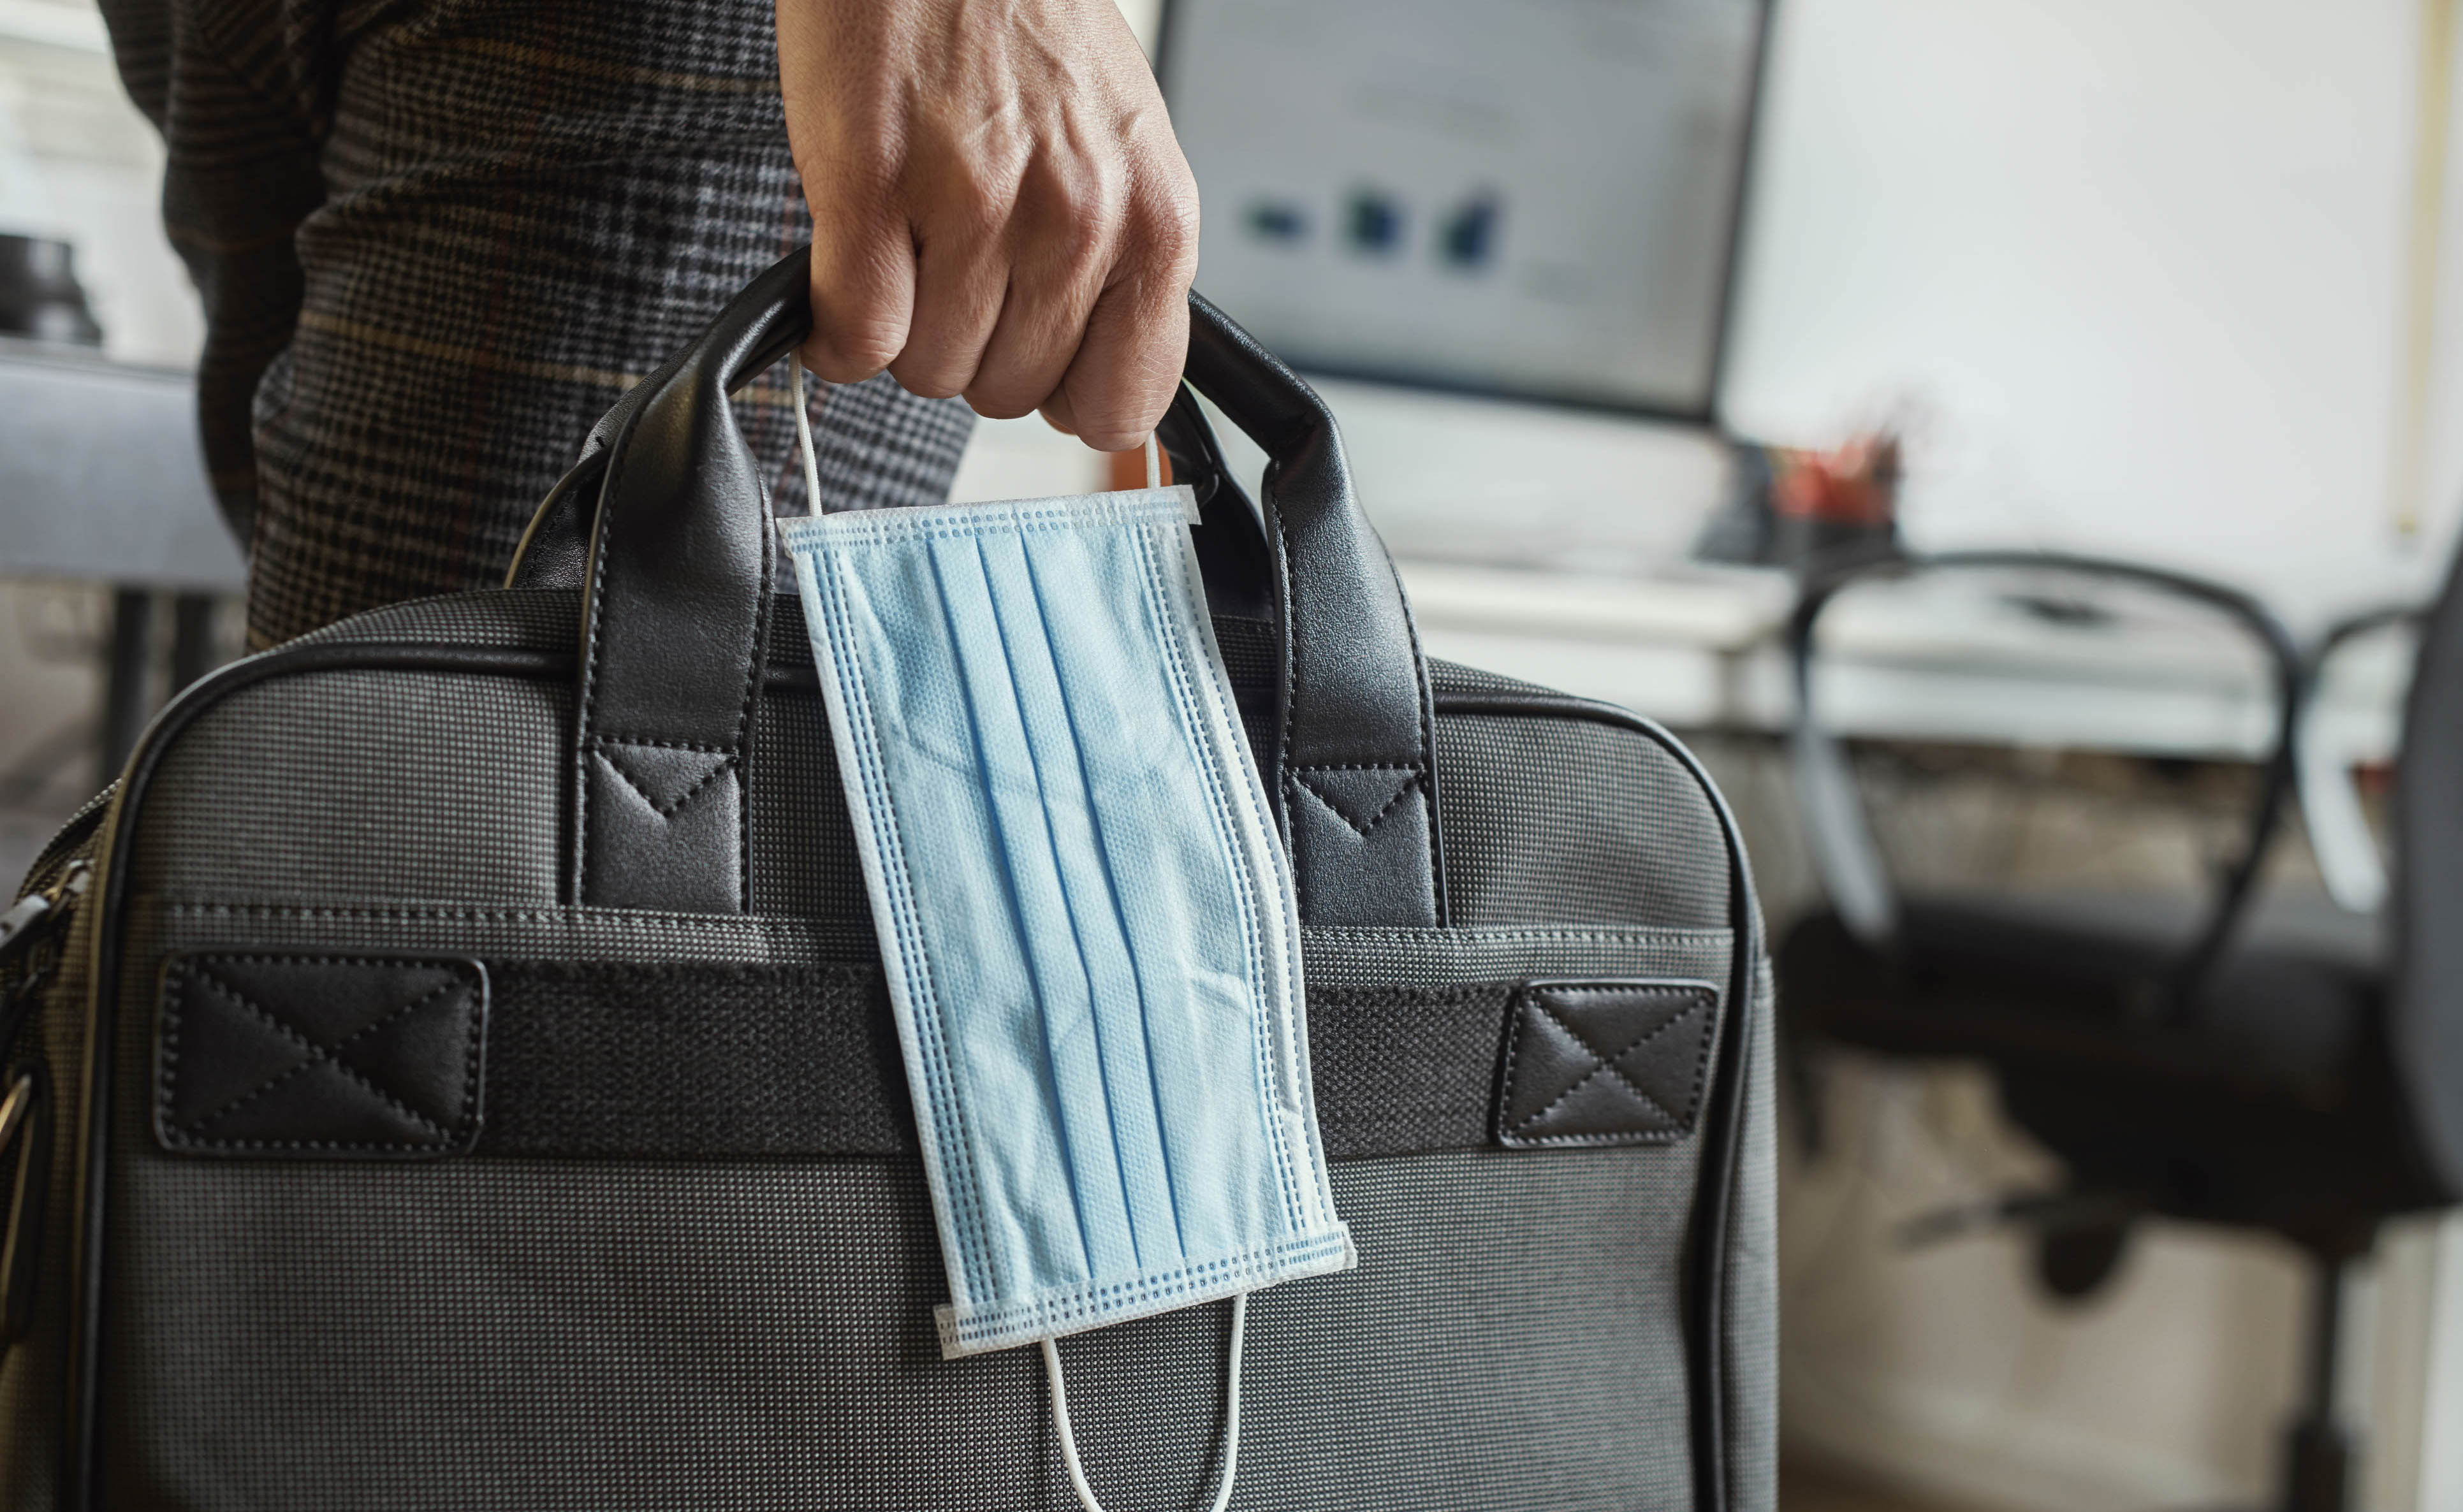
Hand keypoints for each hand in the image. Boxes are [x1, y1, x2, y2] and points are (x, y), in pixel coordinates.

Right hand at [778, 0, 1199, 450]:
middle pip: (1010, 394)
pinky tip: (843, 272)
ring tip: (909, 238)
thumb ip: (1119, 264)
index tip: (1037, 362)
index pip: (1123, 402)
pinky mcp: (875, 187)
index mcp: (1155, 220)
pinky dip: (833, 328)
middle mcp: (1079, 222)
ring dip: (905, 326)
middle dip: (973, 346)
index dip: (1066, 394)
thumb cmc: (1021, 24)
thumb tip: (1092, 387)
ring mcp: (977, 207)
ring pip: (929, 369)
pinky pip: (856, 334)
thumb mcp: (1121, 150)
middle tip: (957, 265)